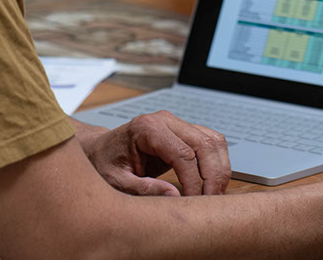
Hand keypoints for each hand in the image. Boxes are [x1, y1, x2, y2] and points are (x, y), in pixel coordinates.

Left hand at [71, 112, 230, 196]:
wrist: (102, 149)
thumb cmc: (106, 163)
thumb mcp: (117, 181)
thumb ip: (144, 189)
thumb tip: (175, 196)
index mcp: (147, 128)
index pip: (182, 153)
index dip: (192, 180)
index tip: (192, 201)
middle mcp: (165, 120)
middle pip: (204, 144)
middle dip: (212, 176)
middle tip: (210, 201)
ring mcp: (177, 123)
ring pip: (214, 141)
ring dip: (220, 169)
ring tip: (214, 195)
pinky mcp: (185, 131)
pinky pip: (211, 142)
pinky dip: (218, 163)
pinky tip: (212, 183)